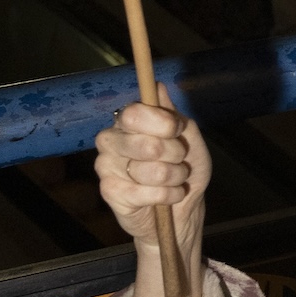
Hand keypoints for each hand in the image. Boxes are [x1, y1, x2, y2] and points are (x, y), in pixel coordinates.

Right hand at [96, 101, 208, 248]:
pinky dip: (167, 196)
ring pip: (150, 171)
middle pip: (146, 144)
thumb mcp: (189, 138)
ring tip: (174, 180)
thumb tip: (158, 87)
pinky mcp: (109, 191)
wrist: (182, 209)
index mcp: (128, 121)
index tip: (176, 130)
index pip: (135, 113)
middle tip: (178, 160)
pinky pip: (146, 193)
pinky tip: (167, 196)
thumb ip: (173, 115)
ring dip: (174, 177)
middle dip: (175, 155)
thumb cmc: (184, 169)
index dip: (162, 123)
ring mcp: (106, 165)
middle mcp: (111, 139)